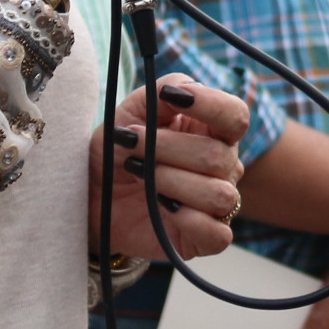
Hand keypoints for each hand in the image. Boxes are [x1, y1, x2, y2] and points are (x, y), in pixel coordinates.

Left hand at [92, 78, 247, 264]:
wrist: (93, 195)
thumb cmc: (119, 150)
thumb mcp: (128, 112)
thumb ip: (159, 93)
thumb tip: (181, 90)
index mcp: (213, 130)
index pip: (235, 115)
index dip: (210, 105)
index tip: (170, 99)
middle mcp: (224, 165)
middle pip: (216, 156)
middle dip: (165, 148)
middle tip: (131, 145)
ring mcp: (218, 204)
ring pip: (217, 194)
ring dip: (169, 182)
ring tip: (139, 176)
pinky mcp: (206, 238)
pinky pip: (217, 234)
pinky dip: (190, 221)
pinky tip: (162, 208)